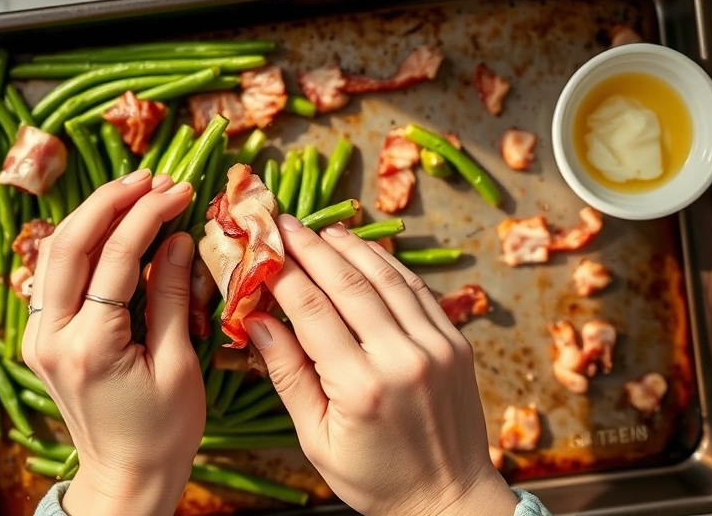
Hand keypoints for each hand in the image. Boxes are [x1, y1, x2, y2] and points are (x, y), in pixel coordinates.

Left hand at [22, 170, 204, 515]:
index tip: (180, 190)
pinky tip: (111, 226)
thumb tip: (176, 239)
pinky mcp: (43, 337)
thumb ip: (169, 296)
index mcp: (90, 347)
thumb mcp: (178, 364)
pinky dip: (81, 241)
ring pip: (54, 252)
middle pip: (70, 242)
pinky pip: (55, 274)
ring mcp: (39, 336)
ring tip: (135, 191)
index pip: (115, 258)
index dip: (149, 216)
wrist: (125, 477)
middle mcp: (50, 336)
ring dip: (93, 215)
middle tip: (152, 177)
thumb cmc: (162, 432)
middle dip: (111, 200)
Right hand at [248, 215, 517, 515]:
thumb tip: (256, 321)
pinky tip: (365, 252)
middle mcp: (402, 359)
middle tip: (283, 223)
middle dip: (310, 247)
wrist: (449, 498)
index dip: (281, 272)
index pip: (311, 310)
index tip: (260, 247)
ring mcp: (435, 347)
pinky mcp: (455, 342)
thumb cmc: (375, 479)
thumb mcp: (316, 440)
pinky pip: (417, 290)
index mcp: (360, 388)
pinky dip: (388, 265)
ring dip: (350, 247)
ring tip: (321, 229)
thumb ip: (288, 376)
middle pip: (347, 283)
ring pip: (386, 278)